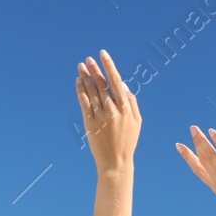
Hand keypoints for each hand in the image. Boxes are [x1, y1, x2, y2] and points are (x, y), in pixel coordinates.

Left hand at [77, 50, 140, 171]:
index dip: (109, 66)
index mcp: (126, 108)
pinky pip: (84, 102)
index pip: (116, 81)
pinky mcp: (90, 122)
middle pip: (102, 84)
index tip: (103, 54)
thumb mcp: (137, 121)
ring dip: (86, 76)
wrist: (116, 161)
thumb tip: (123, 84)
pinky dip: (80, 90)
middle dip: (95, 69)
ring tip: (81, 66)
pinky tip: (78, 81)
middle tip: (88, 59)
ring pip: (92, 91)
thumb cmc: (128, 140)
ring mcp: (100, 116)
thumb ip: (131, 102)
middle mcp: (113, 110)